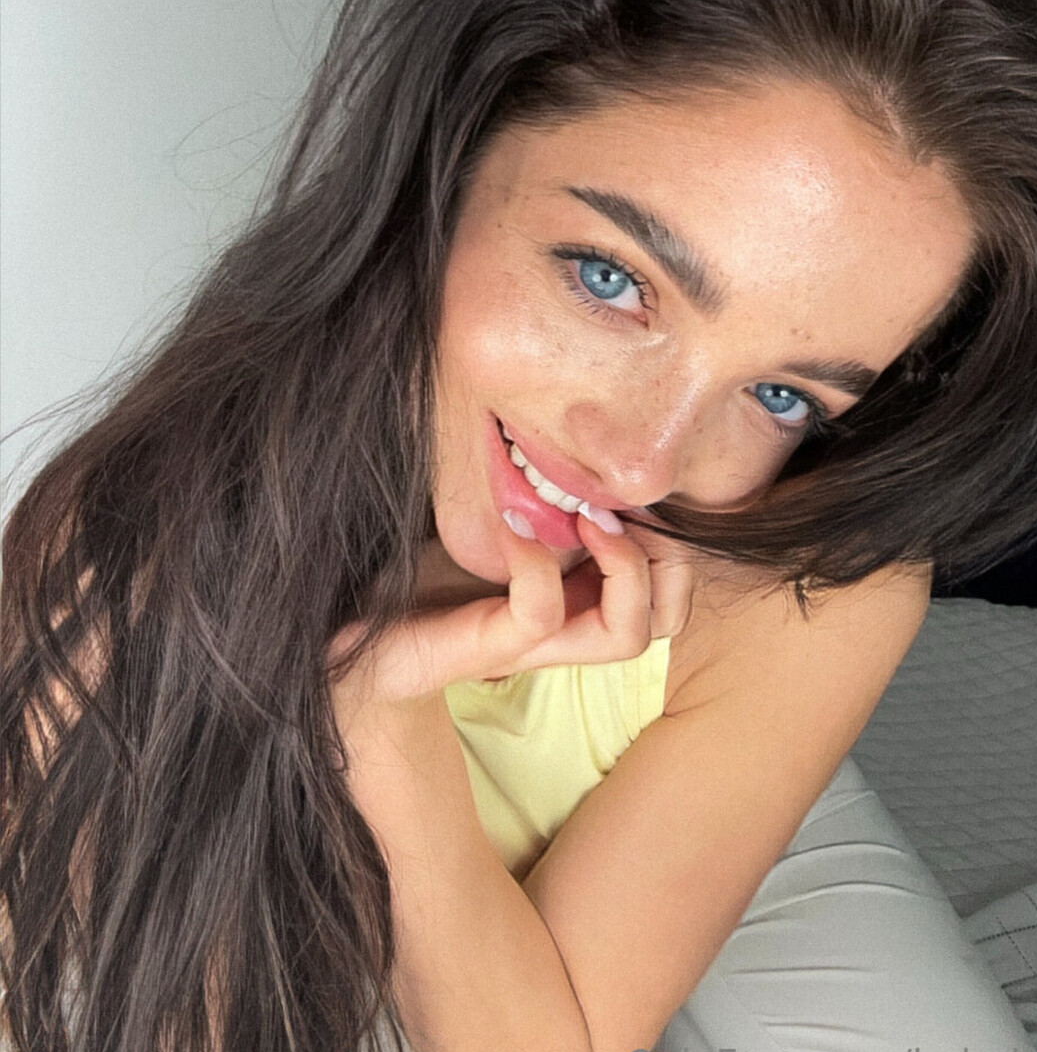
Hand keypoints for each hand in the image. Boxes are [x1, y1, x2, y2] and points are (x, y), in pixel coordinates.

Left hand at [327, 511, 697, 714]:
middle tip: (615, 510)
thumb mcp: (488, 510)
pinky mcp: (488, 648)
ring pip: (628, 635)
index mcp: (576, 594)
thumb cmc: (414, 568)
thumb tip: (570, 404)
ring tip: (584, 517)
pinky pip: (541, 615)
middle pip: (667, 620)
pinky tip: (511, 527)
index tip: (626, 491)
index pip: (668, 592)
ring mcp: (531, 644)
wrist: (348, 626)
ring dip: (624, 568)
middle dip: (668, 561)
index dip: (672, 545)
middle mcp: (567, 627)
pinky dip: (537, 564)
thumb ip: (530, 481)